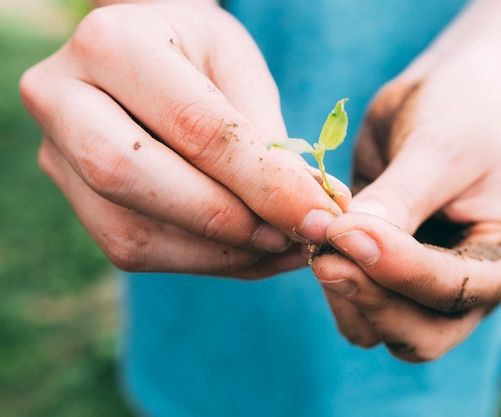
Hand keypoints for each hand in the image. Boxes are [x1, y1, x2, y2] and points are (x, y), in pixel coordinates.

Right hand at [20, 3, 348, 277]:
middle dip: (225, 220)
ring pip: (129, 230)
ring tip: (283, 248)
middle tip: (294, 238)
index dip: (264, 182)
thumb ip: (266, 139)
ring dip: (218, 254)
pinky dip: (201, 261)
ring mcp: (56, 153)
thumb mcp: (240, 69)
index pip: (194, 126)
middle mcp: (62, 97)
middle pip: (131, 176)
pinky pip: (131, 248)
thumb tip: (316, 212)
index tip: (323, 216)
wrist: (146, 57)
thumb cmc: (201, 56)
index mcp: (112, 43)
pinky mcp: (73, 196)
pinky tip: (250, 252)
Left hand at [311, 50, 500, 361]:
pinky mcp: (391, 276)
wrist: (448, 93)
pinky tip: (317, 244)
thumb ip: (397, 201)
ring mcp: (430, 288)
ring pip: (383, 329)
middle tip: (321, 253)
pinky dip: (335, 285)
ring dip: (346, 296)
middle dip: (370, 298)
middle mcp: (476, 288)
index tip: (345, 232)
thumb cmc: (462, 111)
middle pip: (420, 334)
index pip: (454, 290)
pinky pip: (358, 305)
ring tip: (316, 244)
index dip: (397, 268)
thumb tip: (345, 241)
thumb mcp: (438, 149)